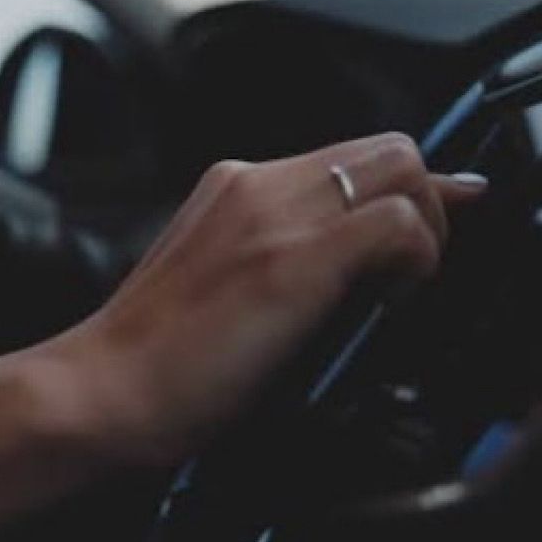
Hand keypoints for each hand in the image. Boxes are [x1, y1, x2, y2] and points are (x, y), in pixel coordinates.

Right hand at [44, 133, 486, 463]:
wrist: (102, 391)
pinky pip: (398, 223)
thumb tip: (343, 271)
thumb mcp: (215, 285)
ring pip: (401, 167)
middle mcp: (256, 184)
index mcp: (235, 187)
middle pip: (387, 150)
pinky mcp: (294, 260)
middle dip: (425, 204)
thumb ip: (273, 260)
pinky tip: (391, 303)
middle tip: (410, 274)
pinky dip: (418, 258)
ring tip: (398, 291)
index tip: (439, 214)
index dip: (405, 188)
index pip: (348, 156)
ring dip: (426, 227)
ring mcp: (275, 216)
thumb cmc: (153, 361)